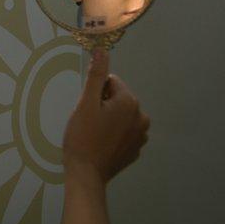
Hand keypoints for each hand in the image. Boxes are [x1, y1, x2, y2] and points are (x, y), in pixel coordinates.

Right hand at [62, 48, 149, 183]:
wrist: (86, 173)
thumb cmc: (83, 136)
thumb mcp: (85, 103)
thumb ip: (95, 75)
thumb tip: (102, 50)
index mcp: (130, 102)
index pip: (110, 82)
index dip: (95, 92)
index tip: (87, 108)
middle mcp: (142, 117)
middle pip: (118, 98)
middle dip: (103, 105)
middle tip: (88, 121)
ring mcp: (141, 136)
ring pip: (121, 115)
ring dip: (109, 119)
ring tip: (94, 133)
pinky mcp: (136, 150)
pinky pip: (124, 132)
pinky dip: (113, 134)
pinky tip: (101, 144)